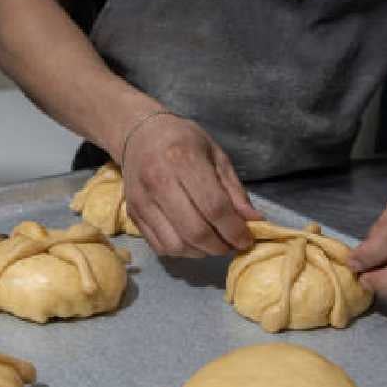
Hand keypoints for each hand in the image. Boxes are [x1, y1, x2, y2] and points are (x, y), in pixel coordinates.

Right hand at [121, 114, 262, 256]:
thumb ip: (235, 191)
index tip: (246, 240)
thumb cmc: (183, 141)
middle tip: (231, 244)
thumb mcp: (216, 155)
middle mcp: (158, 181)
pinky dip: (181, 251)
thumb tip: (254, 222)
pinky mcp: (132, 214)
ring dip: (200, 252)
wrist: (140, 134)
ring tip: (212, 243)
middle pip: (195, 231)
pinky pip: (159, 246)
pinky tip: (192, 241)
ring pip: (175, 245)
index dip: (234, 230)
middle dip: (219, 246)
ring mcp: (142, 201)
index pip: (214, 207)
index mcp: (183, 160)